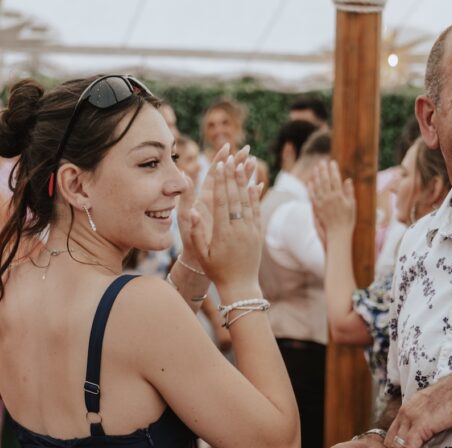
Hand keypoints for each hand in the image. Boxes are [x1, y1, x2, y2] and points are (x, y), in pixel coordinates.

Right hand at [187, 147, 263, 292]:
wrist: (240, 285)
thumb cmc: (216, 271)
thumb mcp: (201, 254)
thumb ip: (196, 233)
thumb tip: (193, 212)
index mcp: (223, 233)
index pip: (221, 201)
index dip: (220, 181)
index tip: (219, 165)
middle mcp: (239, 229)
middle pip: (235, 196)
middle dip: (232, 175)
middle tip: (231, 157)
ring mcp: (251, 230)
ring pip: (248, 201)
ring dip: (245, 181)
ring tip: (243, 163)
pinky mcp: (258, 233)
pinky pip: (257, 210)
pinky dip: (256, 196)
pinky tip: (255, 183)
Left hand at [309, 159, 354, 241]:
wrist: (337, 234)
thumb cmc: (348, 220)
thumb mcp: (352, 205)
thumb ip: (349, 192)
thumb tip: (347, 180)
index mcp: (339, 196)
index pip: (335, 179)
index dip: (333, 170)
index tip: (332, 162)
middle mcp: (329, 198)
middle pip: (325, 180)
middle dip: (323, 170)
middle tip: (321, 161)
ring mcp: (321, 203)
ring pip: (317, 186)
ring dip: (316, 176)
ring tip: (315, 168)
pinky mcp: (316, 208)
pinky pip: (312, 196)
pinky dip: (311, 188)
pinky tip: (310, 182)